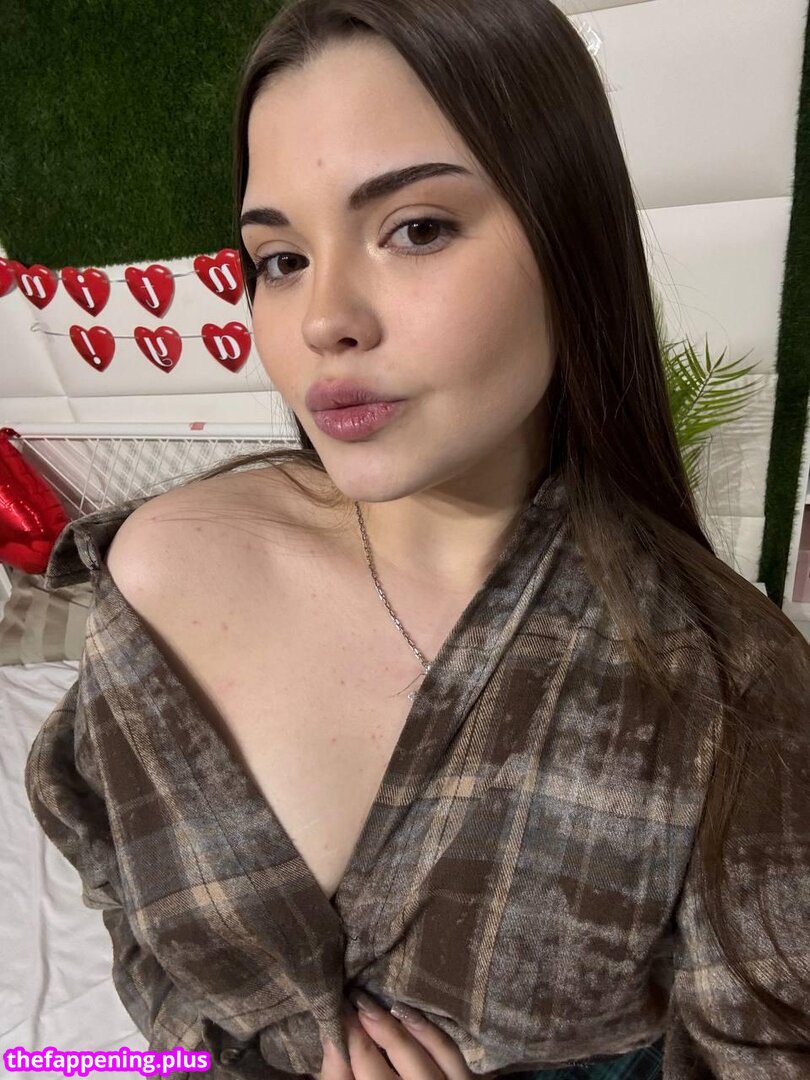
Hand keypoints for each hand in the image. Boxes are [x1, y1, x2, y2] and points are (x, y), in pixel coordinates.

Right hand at [316, 991, 492, 1079]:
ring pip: (431, 1050)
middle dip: (377, 1021)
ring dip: (406, 1023)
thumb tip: (332, 1034)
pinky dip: (433, 1032)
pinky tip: (413, 1016)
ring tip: (383, 1004)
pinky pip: (452, 1054)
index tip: (339, 1006)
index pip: (367, 1060)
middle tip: (358, 998)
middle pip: (401, 1052)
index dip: (351, 1030)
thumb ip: (336, 1074)